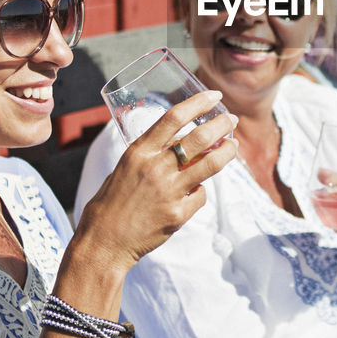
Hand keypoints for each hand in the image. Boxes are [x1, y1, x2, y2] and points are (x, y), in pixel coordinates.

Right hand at [74, 90, 237, 273]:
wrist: (103, 242)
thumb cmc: (111, 203)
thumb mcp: (126, 167)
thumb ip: (152, 154)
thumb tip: (180, 142)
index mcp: (139, 152)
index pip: (174, 117)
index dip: (198, 102)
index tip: (214, 95)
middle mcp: (156, 168)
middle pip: (199, 137)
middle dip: (221, 124)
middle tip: (231, 119)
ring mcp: (169, 191)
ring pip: (211, 164)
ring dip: (227, 151)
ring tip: (233, 145)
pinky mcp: (178, 214)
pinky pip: (200, 196)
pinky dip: (199, 192)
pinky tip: (194, 192)